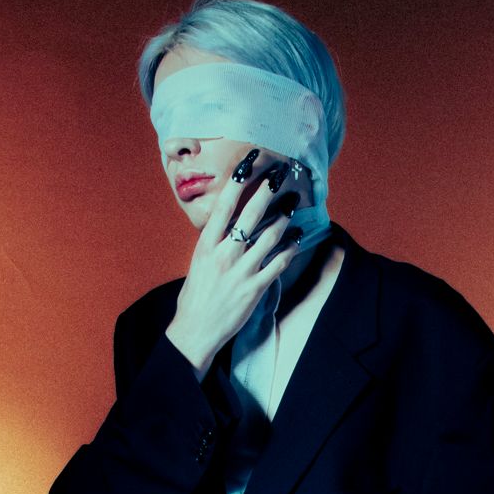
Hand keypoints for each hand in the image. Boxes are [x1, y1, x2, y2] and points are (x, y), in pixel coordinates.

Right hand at [166, 153, 303, 374]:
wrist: (196, 330)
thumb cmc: (196, 296)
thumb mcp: (198, 262)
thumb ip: (214, 242)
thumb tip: (227, 222)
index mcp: (206, 245)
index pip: (224, 206)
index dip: (238, 182)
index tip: (250, 163)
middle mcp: (224, 255)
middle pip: (250, 215)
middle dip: (268, 191)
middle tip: (281, 174)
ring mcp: (241, 272)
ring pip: (269, 237)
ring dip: (284, 216)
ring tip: (294, 202)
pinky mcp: (255, 289)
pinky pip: (278, 263)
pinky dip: (290, 248)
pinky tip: (298, 236)